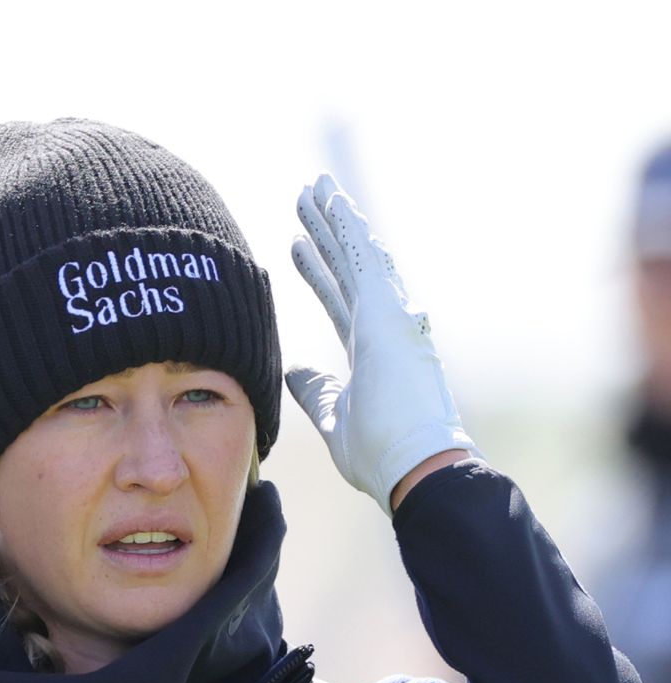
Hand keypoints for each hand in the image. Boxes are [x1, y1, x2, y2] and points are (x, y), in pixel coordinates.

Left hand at [285, 174, 477, 515]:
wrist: (413, 468)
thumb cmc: (381, 455)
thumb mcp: (333, 417)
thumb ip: (315, 390)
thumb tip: (294, 371)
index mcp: (370, 350)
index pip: (338, 299)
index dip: (317, 272)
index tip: (298, 246)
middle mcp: (382, 327)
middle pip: (346, 268)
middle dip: (324, 234)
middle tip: (305, 201)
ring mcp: (390, 317)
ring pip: (356, 255)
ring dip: (335, 220)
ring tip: (314, 189)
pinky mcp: (389, 312)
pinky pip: (364, 260)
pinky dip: (348, 230)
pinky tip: (334, 202)